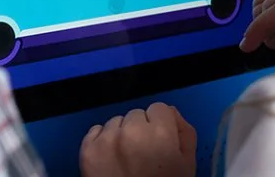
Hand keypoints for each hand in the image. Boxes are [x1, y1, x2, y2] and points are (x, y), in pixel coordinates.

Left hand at [80, 103, 196, 176]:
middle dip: (141, 130)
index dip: (162, 126)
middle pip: (137, 114)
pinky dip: (103, 141)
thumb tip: (173, 115)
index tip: (160, 143)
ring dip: (122, 135)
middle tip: (143, 155)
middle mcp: (131, 130)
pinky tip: (110, 161)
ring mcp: (106, 139)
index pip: (160, 108)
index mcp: (160, 133)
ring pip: (117, 122)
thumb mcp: (188, 166)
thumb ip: (185, 133)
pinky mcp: (87, 150)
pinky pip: (96, 131)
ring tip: (126, 160)